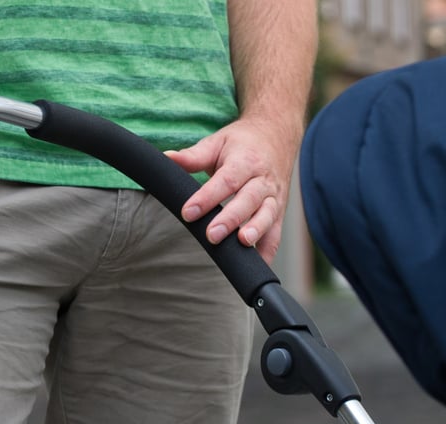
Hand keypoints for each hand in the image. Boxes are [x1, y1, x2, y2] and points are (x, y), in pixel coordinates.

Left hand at [166, 117, 297, 264]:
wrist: (276, 135)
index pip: (225, 181)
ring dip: (256, 231)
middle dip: (230, 219)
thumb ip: (192, 156)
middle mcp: (263, 180)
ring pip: (267, 216)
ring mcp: (274, 197)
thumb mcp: (217, 143)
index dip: (207, 198)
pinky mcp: (279, 212)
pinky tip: (257, 266)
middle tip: (211, 236)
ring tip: (241, 243)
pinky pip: (276, 234)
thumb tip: (166, 158)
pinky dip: (268, 251)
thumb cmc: (242, 143)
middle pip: (248, 200)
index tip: (187, 212)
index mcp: (245, 161)